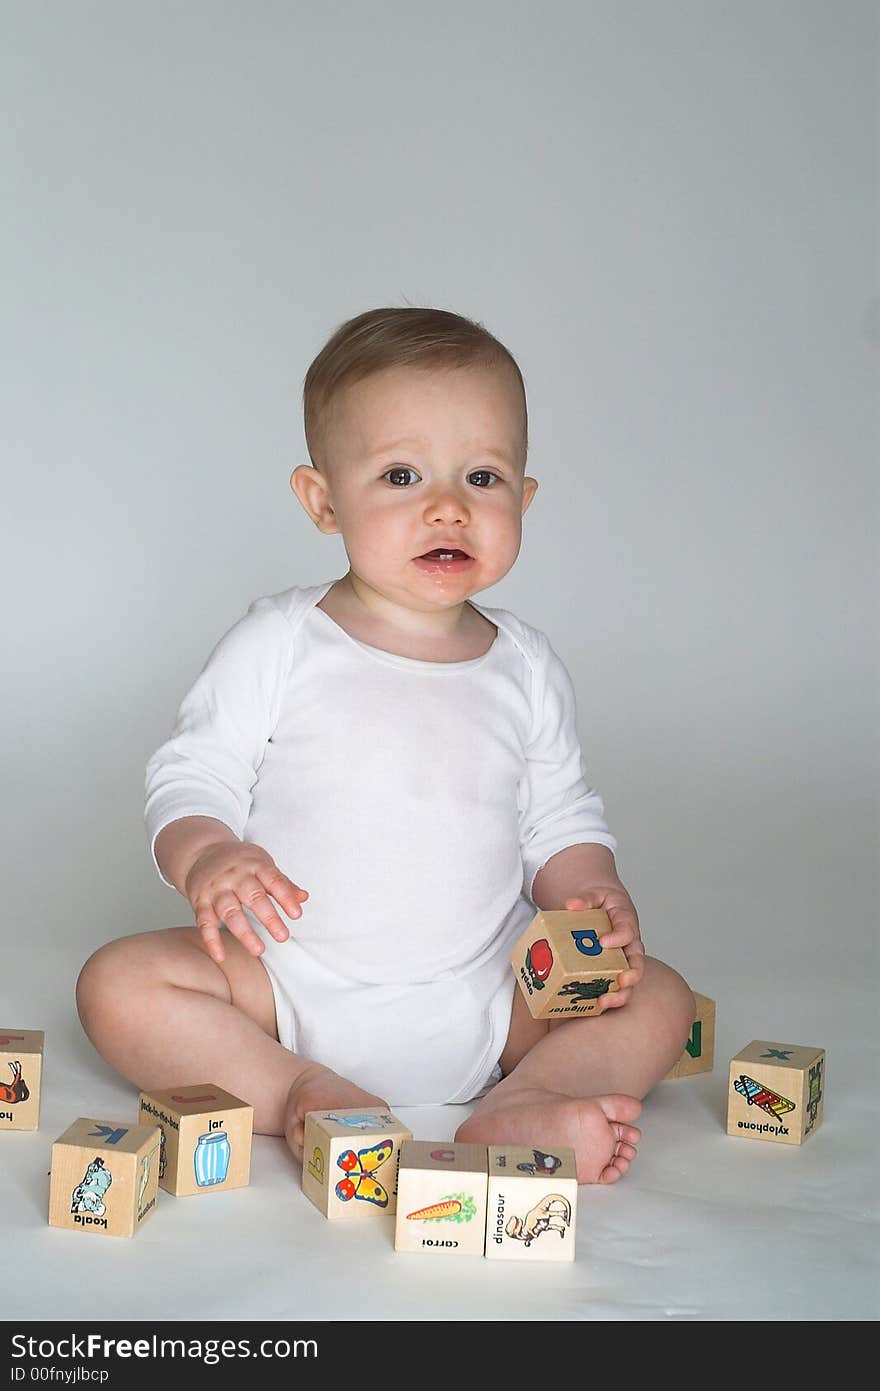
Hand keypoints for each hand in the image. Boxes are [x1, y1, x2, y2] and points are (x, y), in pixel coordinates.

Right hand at [184, 842, 308, 964]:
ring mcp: (216, 889)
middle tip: (283, 937)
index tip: (297, 914)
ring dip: (244, 932)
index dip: (286, 897)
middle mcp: (235, 876)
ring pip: (229, 911)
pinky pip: (204, 922)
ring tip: (258, 950)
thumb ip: (282, 883)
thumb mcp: (262, 864)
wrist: (202, 851)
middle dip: (269, 918)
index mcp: (255, 865)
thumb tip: (303, 898)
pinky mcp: (200, 901)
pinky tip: (220, 955)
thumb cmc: (239, 861)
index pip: (273, 880)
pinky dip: (211, 940)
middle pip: (253, 897)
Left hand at [563, 882, 644, 1010]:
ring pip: (628, 983)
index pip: (628, 931)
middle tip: (621, 981)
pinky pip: (612, 989)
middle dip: (631, 975)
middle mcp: (629, 947)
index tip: (604, 942)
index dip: (618, 937)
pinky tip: (590, 1007)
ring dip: (620, 995)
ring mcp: (622, 963)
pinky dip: (604, 999)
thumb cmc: (603, 904)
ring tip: (605, 1002)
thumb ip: (586, 899)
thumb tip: (571, 905)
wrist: (606, 910)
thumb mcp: (595, 895)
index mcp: (626, 924)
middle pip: (637, 964)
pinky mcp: (612, 974)